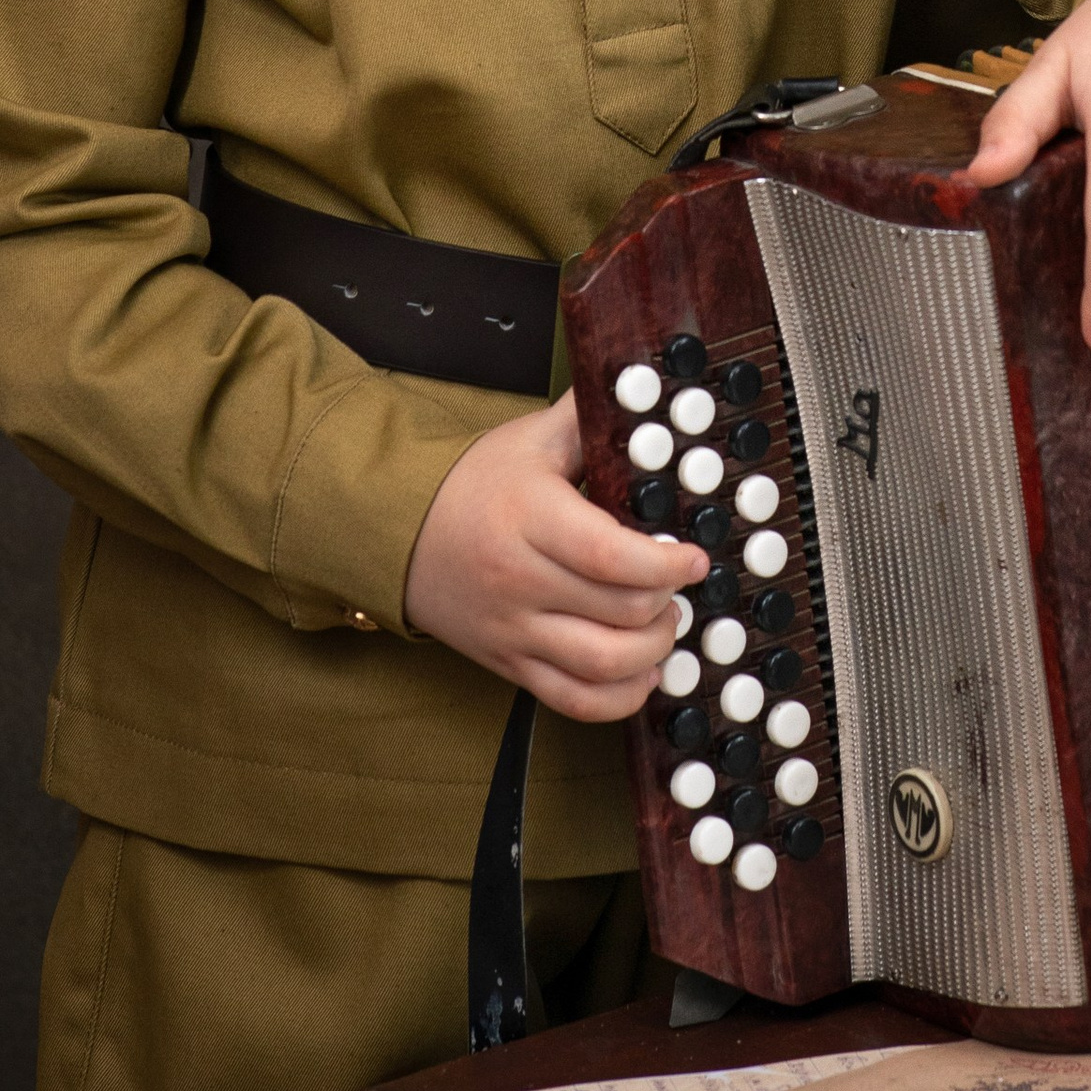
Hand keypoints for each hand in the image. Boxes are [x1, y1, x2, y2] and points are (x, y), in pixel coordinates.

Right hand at [405, 391, 704, 714]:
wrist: (396, 531)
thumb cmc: (471, 483)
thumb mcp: (529, 439)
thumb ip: (587, 417)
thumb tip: (637, 388)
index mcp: (530, 518)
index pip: (610, 556)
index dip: (665, 563)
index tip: (693, 558)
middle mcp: (520, 581)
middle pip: (618, 611)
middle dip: (666, 601)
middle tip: (678, 583)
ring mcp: (513, 630)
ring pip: (602, 665)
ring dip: (652, 649)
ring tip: (663, 623)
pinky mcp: (509, 664)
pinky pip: (574, 701)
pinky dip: (619, 698)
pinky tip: (641, 671)